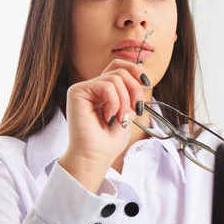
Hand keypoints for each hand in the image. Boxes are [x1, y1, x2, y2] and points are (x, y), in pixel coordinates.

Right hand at [58, 60, 148, 191]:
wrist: (95, 156)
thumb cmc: (110, 140)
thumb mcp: (128, 112)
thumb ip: (132, 92)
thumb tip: (141, 71)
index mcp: (103, 90)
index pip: (118, 66)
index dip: (134, 70)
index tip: (146, 84)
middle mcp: (92, 87)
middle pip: (120, 71)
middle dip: (135, 89)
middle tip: (136, 109)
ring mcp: (84, 88)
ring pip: (115, 79)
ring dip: (125, 101)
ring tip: (119, 118)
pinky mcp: (77, 92)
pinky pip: (106, 86)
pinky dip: (114, 102)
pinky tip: (109, 117)